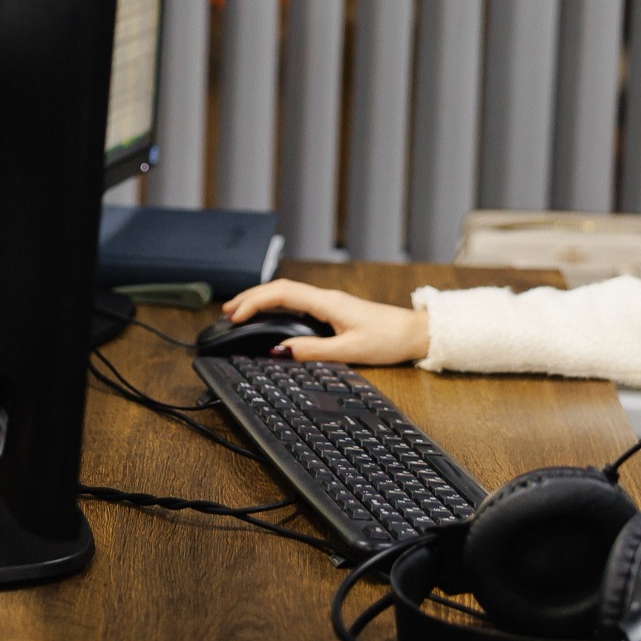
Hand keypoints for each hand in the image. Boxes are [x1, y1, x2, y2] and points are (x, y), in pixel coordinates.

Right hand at [219, 279, 429, 365]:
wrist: (414, 333)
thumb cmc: (388, 339)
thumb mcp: (350, 351)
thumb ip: (313, 351)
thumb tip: (282, 351)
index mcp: (327, 302)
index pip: (282, 293)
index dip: (254, 302)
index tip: (235, 315)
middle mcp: (325, 298)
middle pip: (279, 289)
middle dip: (250, 297)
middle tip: (226, 312)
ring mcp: (328, 303)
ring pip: (287, 293)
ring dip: (262, 300)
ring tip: (239, 312)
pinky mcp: (332, 310)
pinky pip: (297, 302)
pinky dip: (277, 306)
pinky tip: (269, 316)